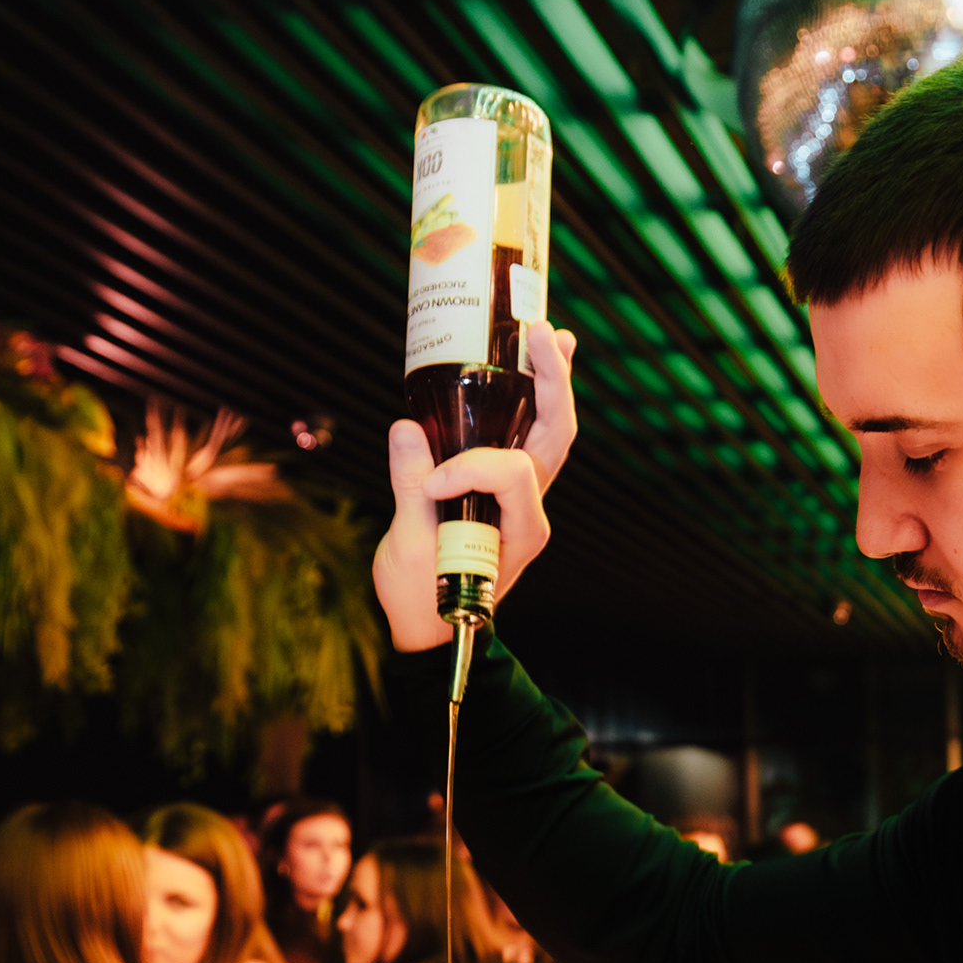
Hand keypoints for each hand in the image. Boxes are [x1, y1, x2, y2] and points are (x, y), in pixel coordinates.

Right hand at [373, 321, 577, 652]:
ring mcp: (523, 498)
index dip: (472, 467)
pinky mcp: (505, 490)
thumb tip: (405, 430)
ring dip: (554, 383)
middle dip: (554, 384)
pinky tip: (532, 365)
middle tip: (547, 335)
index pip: (512, 474)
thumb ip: (411, 490)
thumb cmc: (423, 597)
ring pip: (551, 432)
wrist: (431, 627)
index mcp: (520, 530)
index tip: (432, 484)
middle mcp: (531, 509)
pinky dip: (534, 400)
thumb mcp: (410, 550)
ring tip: (556, 338)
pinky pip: (528, 438)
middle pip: (557, 436)